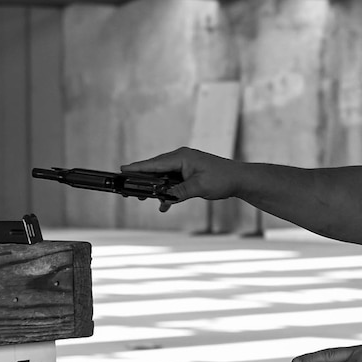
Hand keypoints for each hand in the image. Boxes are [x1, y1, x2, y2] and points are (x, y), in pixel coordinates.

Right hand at [121, 147, 240, 203]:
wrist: (238, 179)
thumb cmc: (222, 179)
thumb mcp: (200, 187)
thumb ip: (180, 191)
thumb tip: (165, 197)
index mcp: (181, 157)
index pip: (155, 164)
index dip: (138, 168)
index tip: (122, 170)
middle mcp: (181, 159)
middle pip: (155, 169)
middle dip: (142, 180)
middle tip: (129, 190)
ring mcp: (184, 166)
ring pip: (163, 177)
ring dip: (155, 188)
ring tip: (142, 197)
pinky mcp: (188, 173)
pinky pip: (172, 182)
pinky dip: (168, 192)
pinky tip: (164, 204)